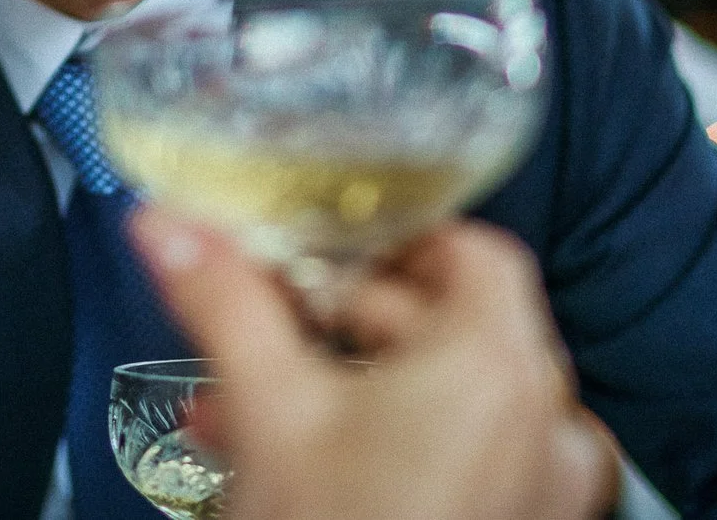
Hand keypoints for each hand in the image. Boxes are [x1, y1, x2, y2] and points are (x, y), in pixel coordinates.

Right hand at [128, 210, 619, 519]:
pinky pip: (463, 457)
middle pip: (444, 323)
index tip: (326, 258)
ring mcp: (542, 485)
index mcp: (497, 366)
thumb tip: (173, 231)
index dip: (385, 243)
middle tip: (266, 330)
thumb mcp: (266, 408)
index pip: (465, 249)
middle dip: (334, 325)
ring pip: (442, 397)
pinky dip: (393, 445)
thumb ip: (222, 298)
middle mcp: (543, 421)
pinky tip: (310, 463)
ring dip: (348, 388)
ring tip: (261, 409)